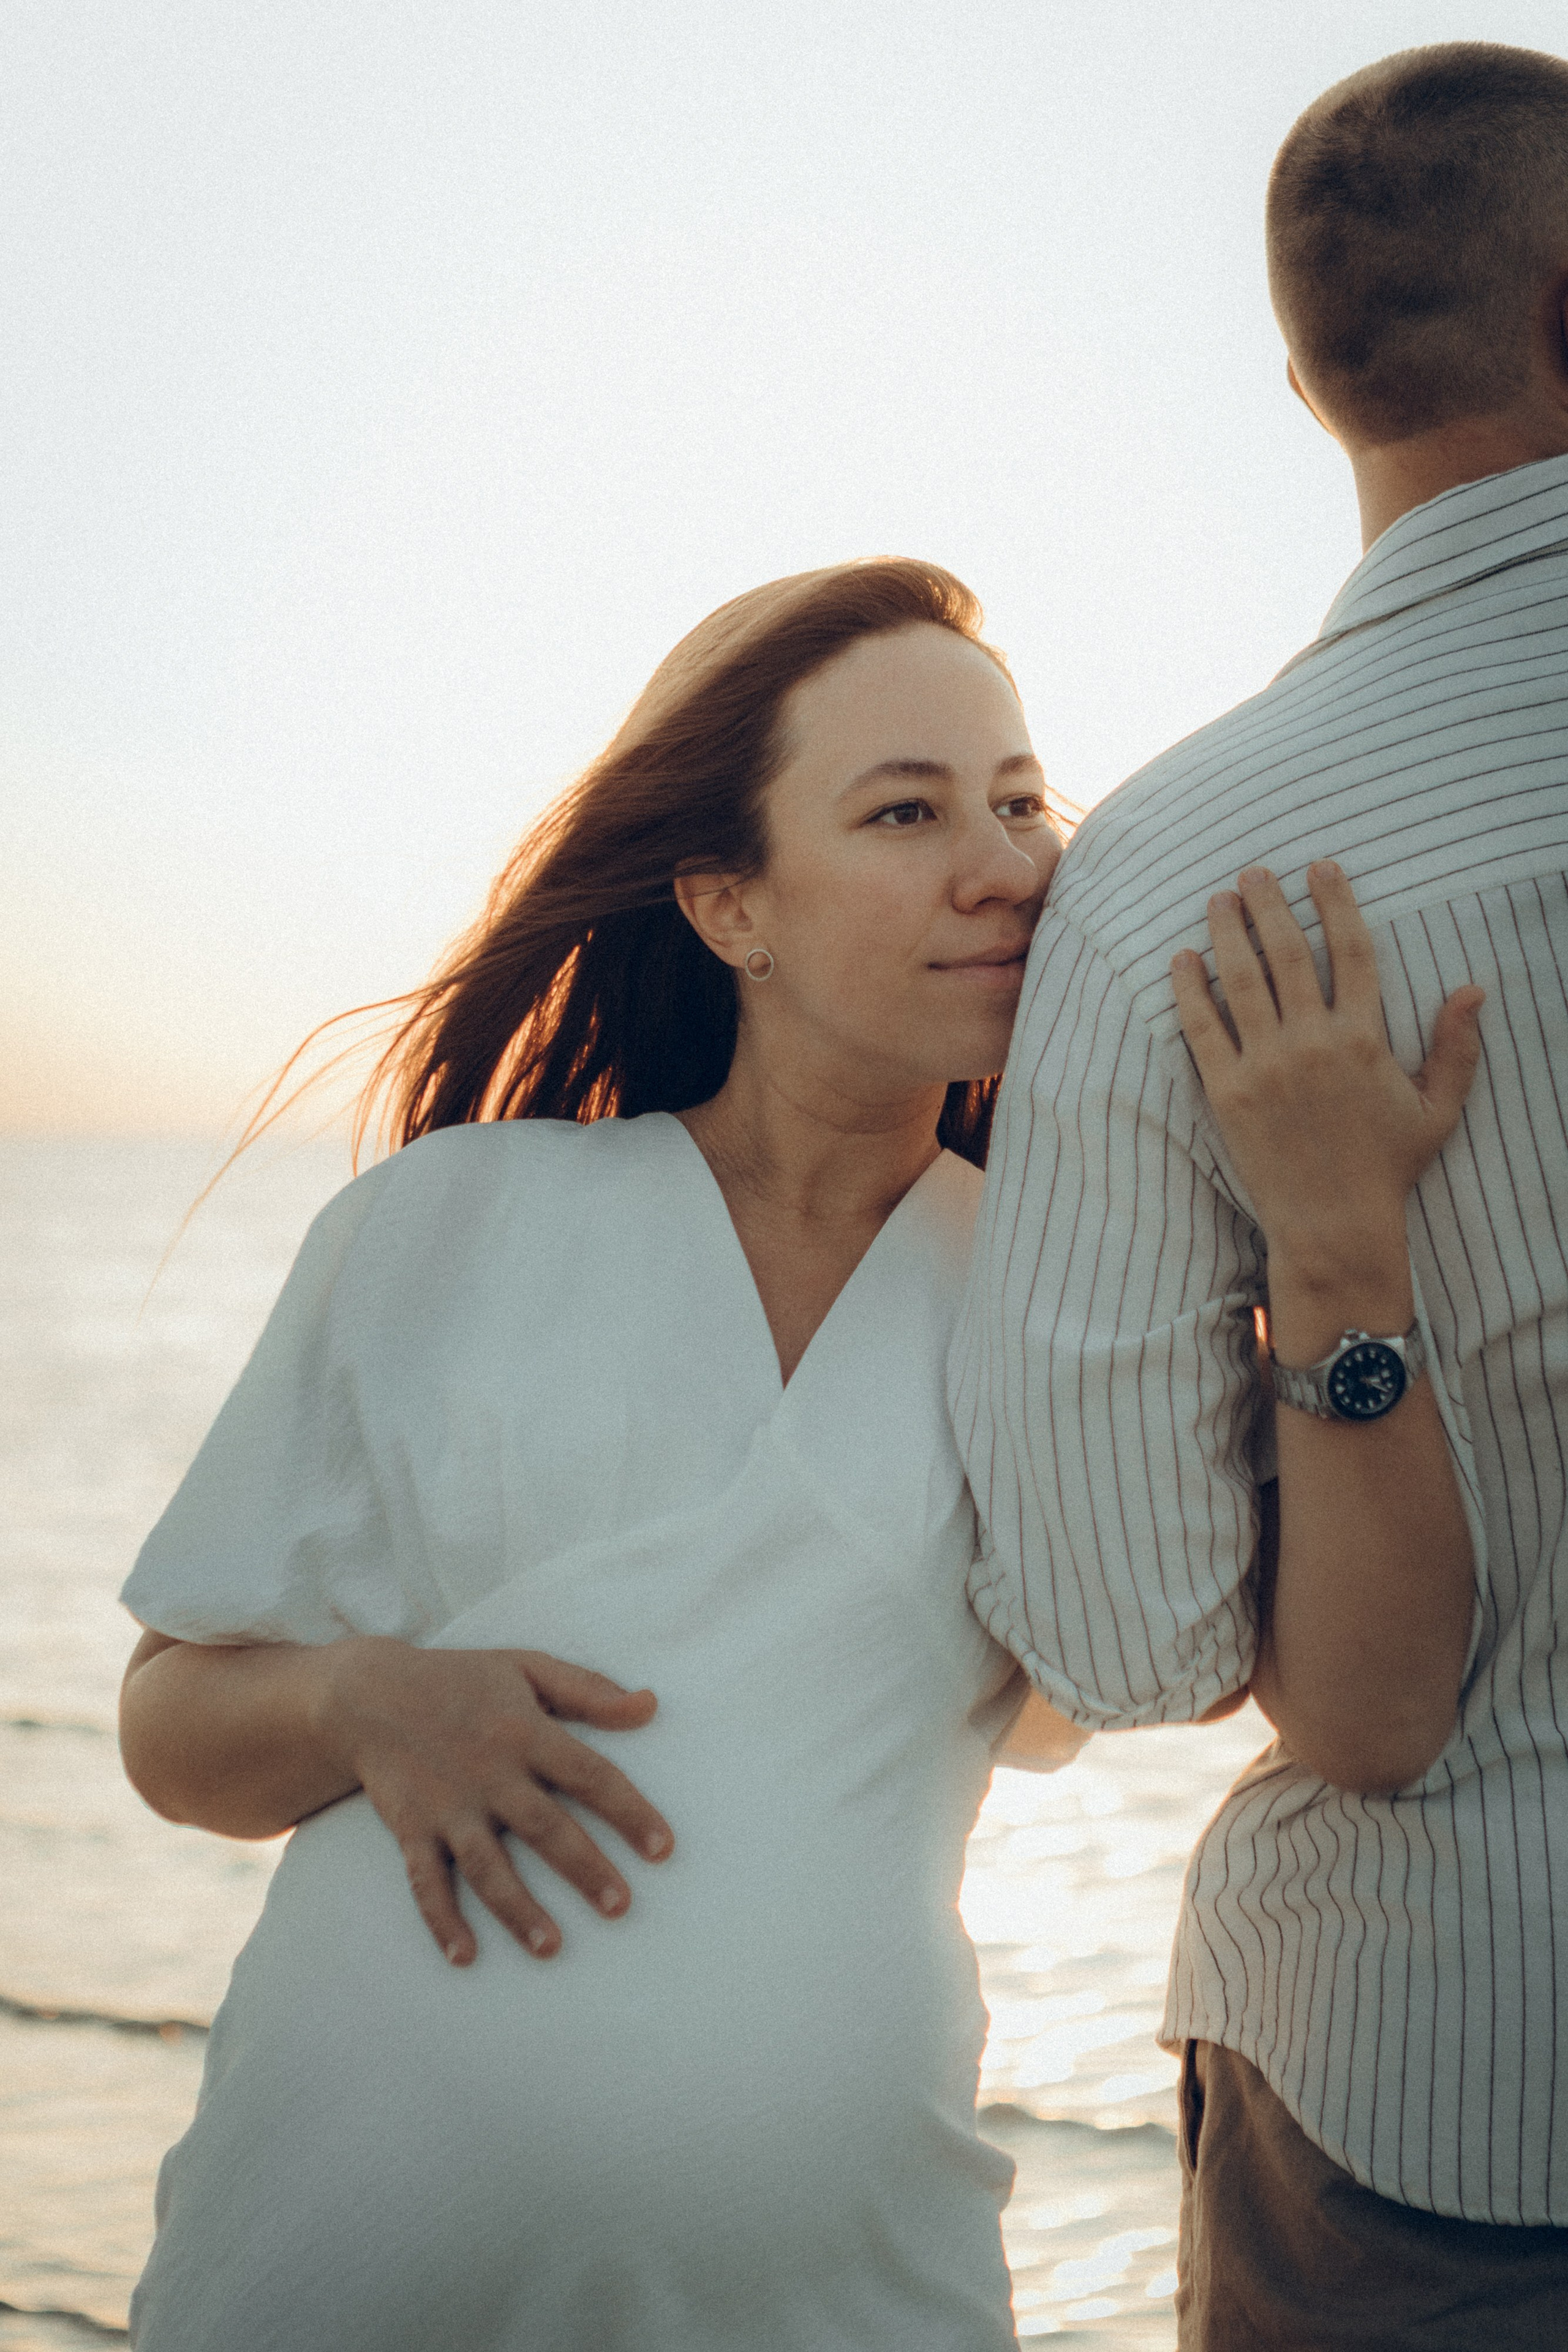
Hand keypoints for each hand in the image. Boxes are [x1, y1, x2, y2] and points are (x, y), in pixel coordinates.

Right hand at [315, 1639, 672, 1966]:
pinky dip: (442, 1919)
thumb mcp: (527, 1667)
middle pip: (544, 1827)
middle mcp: (489, 1772)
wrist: (369, 1693)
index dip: (629, 1811)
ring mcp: (448, 1805)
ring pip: (487, 1865)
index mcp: (525, 1732)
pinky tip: (465, 1955)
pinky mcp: (410, 1828)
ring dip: (518, 1908)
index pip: (589, 1775)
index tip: (663, 1848)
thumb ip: (589, 1689)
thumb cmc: (461, 1680)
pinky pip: (426, 1881)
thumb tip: (650, 1705)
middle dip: (583, 1868)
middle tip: (620, 1907)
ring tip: (551, 1947)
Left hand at [1170, 862, 1482, 1300]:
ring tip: (1218, 899)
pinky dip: (1189, 989)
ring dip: (1227, 932)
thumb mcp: (1436, 1109)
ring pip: (1242, 980)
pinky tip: (1182, 959)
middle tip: (1253, 872)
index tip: (1321, 867)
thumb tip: (1473, 989)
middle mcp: (1314, 1044)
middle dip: (1269, 904)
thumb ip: (1455, 1048)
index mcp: (1365, 1039)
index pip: (1351, 950)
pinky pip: (1202, 1028)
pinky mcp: (1228, 1093)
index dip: (1335, 902)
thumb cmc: (1386, 1167)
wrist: (1333, 1225)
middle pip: (1289, 953)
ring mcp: (1267, 1066)